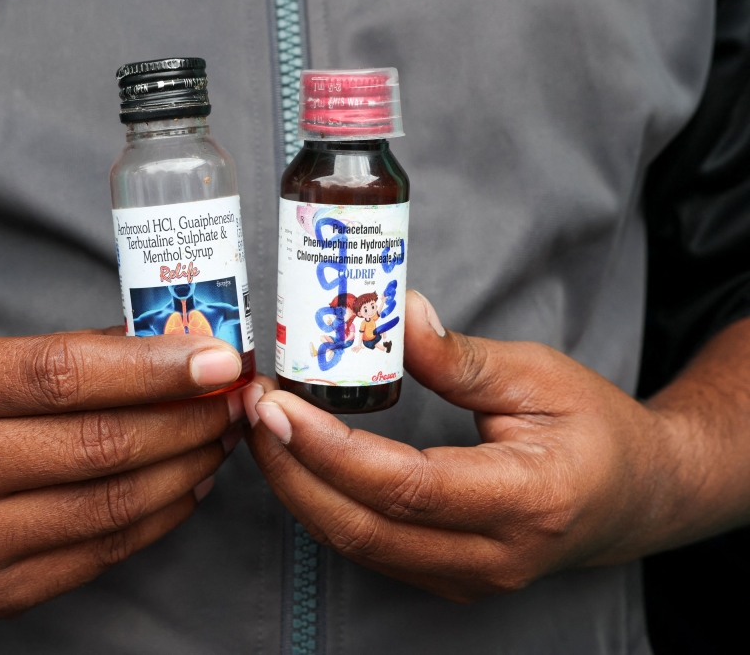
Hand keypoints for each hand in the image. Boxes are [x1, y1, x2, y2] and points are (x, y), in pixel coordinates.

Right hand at [0, 330, 245, 618]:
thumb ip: (75, 355)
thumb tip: (177, 347)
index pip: (65, 374)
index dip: (153, 367)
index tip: (218, 359)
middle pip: (100, 444)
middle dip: (187, 419)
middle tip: (234, 400)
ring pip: (113, 503)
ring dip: (186, 466)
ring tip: (219, 437)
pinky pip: (104, 550)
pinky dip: (162, 514)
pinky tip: (188, 482)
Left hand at [244, 290, 685, 601]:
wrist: (639, 495)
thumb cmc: (596, 428)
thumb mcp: (538, 375)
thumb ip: (459, 356)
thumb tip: (392, 313)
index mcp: (527, 500)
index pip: (406, 486)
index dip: (331, 448)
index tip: (278, 404)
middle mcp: (495, 556)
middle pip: (366, 528)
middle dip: (293, 470)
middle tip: (253, 410)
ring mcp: (471, 579)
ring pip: (358, 545)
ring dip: (299, 487)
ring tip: (264, 428)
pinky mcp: (450, 578)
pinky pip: (371, 547)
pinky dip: (324, 504)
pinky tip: (299, 459)